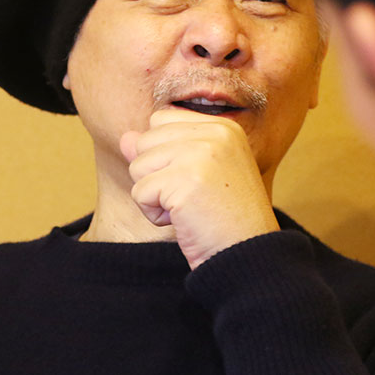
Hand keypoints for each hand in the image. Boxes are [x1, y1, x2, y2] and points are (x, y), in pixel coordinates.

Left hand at [120, 108, 279, 269]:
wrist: (248, 254)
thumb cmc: (225, 218)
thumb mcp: (196, 175)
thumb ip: (161, 150)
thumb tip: (126, 138)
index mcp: (222, 127)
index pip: (161, 120)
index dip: (163, 154)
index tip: (193, 179)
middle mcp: (214, 134)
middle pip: (145, 141)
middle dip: (156, 175)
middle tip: (191, 197)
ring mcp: (200, 155)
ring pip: (138, 166)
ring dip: (154, 196)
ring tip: (188, 208)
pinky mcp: (184, 181)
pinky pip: (140, 193)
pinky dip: (154, 214)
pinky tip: (183, 220)